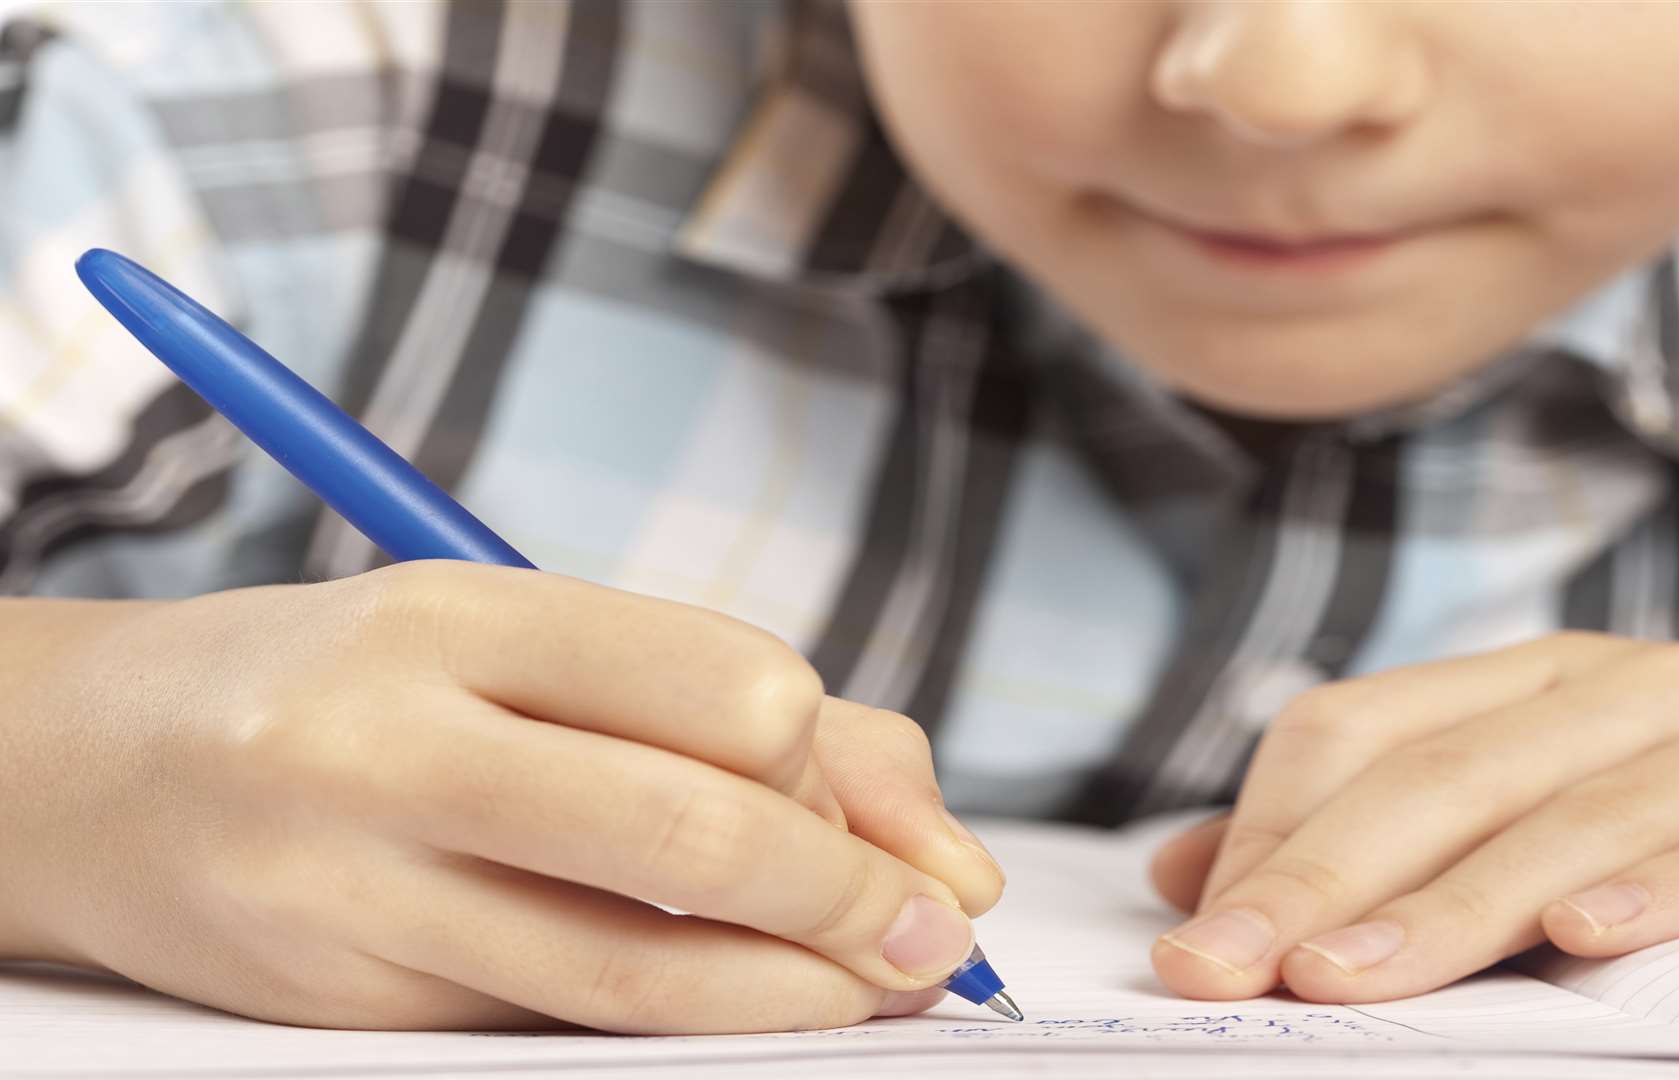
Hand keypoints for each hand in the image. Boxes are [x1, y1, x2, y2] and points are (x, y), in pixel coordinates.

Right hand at [0, 562, 1002, 1032]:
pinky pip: (553, 1023)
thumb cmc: (362, 686)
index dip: (843, 776)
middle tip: (929, 941)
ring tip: (869, 990)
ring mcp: (353, 886)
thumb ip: (738, 714)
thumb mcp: (528, 644)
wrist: (96, 770)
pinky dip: (676, 1018)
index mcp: (463, 615)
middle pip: (695, 835)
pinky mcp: (340, 1003)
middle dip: (850, 901)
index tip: (887, 827)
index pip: (731, 690)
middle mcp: (395, 742)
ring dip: (793, 994)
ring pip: (632, 973)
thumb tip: (945, 850)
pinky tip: (732, 998)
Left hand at [1147, 632, 1678, 1001]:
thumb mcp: (1550, 800)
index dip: (1270, 831)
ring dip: (1455, 901)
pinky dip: (1673, 885)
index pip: (1362, 729)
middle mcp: (1629, 688)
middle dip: (1318, 873)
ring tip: (1348, 976)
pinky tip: (1590, 937)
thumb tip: (1185, 874)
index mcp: (1538, 682)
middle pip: (1442, 773)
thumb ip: (1387, 832)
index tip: (1196, 938)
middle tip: (1224, 969)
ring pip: (1576, 811)